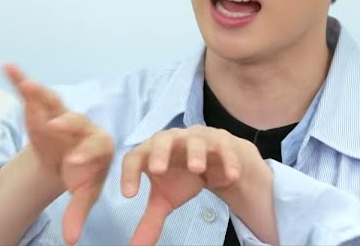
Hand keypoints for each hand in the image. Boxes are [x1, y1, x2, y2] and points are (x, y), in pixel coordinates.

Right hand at [4, 64, 114, 244]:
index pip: (96, 147)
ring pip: (55, 103)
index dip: (85, 154)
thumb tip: (72, 241)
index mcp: (99, 145)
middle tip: (55, 125)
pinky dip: (20, 80)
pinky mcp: (44, 109)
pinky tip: (8, 68)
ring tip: (27, 85)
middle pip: (77, 121)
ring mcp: (62, 114)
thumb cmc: (82, 175)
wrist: (69, 159)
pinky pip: (33, 94)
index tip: (73, 164)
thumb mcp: (83, 194)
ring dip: (41, 94)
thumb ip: (78, 215)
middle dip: (67, 122)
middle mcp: (83, 125)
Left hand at [120, 125, 269, 245]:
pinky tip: (230, 176)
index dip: (129, 173)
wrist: (215, 162)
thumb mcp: (165, 199)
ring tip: (197, 169)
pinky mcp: (220, 141)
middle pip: (162, 140)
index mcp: (151, 152)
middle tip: (157, 169)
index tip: (129, 195)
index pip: (134, 157)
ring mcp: (197, 138)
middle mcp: (172, 140)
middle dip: (159, 153)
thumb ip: (150, 220)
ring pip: (194, 141)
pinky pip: (223, 148)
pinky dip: (227, 161)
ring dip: (195, 154)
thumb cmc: (181, 177)